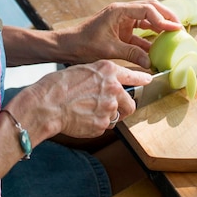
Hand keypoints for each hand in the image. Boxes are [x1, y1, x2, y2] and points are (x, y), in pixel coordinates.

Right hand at [31, 61, 151, 137]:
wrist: (47, 104)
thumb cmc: (58, 85)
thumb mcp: (82, 70)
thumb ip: (99, 76)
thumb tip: (106, 83)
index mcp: (108, 70)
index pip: (133, 75)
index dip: (142, 79)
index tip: (149, 80)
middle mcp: (113, 88)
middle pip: (130, 103)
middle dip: (124, 107)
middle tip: (110, 108)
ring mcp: (109, 108)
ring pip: (116, 116)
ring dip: (106, 116)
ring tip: (87, 111)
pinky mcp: (102, 125)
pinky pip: (104, 126)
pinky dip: (96, 125)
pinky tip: (82, 119)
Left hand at [58, 0, 182, 68]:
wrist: (68, 45)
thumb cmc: (84, 44)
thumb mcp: (109, 50)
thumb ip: (131, 54)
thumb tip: (150, 63)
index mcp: (119, 11)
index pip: (146, 9)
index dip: (161, 18)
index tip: (172, 29)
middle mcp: (123, 12)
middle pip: (150, 8)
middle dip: (166, 16)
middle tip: (179, 27)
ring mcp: (123, 20)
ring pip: (147, 18)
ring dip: (160, 25)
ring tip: (175, 33)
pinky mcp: (122, 30)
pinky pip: (140, 32)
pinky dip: (150, 39)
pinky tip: (159, 49)